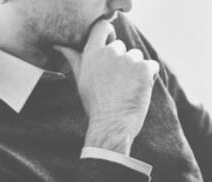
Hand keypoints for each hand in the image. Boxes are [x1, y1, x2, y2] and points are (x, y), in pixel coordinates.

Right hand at [54, 20, 159, 154]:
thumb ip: (74, 58)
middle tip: (118, 83)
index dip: (109, 33)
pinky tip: (140, 90)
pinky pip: (152, 66)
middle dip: (123, 61)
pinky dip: (150, 77)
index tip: (110, 43)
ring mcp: (128, 59)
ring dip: (137, 69)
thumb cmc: (95, 105)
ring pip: (137, 56)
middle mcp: (109, 52)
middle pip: (122, 46)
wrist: (112, 124)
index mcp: (92, 53)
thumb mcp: (81, 79)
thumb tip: (59, 45)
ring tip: (128, 88)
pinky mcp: (144, 68)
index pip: (101, 27)